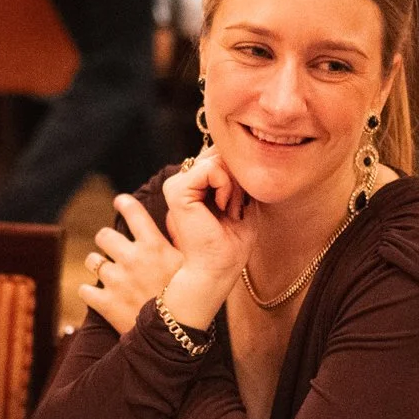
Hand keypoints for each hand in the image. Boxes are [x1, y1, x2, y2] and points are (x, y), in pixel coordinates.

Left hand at [77, 193, 185, 334]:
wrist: (176, 336)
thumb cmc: (190, 298)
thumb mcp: (191, 265)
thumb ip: (178, 242)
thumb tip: (175, 219)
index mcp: (154, 246)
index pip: (133, 211)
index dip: (124, 203)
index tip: (120, 201)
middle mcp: (132, 258)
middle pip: (104, 235)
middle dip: (106, 240)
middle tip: (112, 246)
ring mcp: (116, 280)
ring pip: (92, 260)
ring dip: (97, 263)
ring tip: (107, 271)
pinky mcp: (104, 302)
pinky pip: (85, 290)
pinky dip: (90, 292)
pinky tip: (98, 295)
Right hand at [157, 146, 247, 326]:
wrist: (218, 269)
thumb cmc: (232, 242)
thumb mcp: (242, 200)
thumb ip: (236, 174)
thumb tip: (237, 149)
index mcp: (195, 183)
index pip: (220, 155)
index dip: (238, 174)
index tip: (238, 205)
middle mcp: (183, 181)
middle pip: (220, 153)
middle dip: (237, 180)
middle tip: (233, 209)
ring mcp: (177, 184)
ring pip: (216, 160)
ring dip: (233, 186)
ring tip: (227, 210)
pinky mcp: (176, 191)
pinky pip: (210, 169)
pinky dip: (225, 187)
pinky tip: (221, 207)